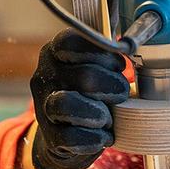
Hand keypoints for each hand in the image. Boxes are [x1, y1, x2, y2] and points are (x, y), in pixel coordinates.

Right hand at [29, 29, 130, 168]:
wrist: (65, 137)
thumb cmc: (88, 94)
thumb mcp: (93, 66)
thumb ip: (105, 50)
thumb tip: (125, 29)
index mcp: (54, 53)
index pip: (71, 42)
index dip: (102, 54)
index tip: (118, 65)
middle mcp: (44, 76)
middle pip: (84, 76)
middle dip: (112, 86)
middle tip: (122, 93)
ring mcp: (43, 107)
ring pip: (67, 104)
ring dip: (98, 113)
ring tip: (108, 118)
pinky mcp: (49, 136)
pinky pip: (70, 137)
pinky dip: (94, 139)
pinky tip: (103, 136)